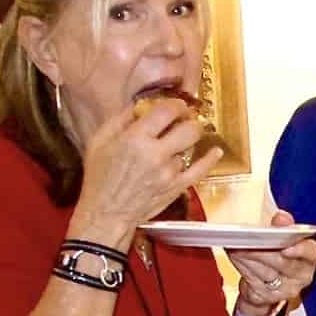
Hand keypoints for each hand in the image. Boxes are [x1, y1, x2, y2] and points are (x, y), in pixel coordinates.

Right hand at [74, 98, 222, 238]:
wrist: (107, 212)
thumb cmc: (100, 176)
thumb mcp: (100, 140)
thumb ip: (122, 118)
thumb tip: (142, 103)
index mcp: (136, 138)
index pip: (167, 111)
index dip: (176, 104)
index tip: (177, 104)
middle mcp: (156, 154)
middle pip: (188, 128)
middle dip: (189, 119)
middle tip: (185, 118)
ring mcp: (170, 172)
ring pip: (188, 149)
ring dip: (183, 144)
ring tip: (173, 144)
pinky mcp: (177, 187)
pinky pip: (200, 170)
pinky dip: (210, 159)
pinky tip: (216, 151)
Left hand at [227, 210, 315, 314]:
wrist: (268, 284)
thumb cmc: (278, 255)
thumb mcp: (284, 237)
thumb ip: (284, 226)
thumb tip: (281, 218)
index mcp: (310, 256)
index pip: (310, 251)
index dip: (299, 249)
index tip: (286, 247)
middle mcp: (302, 275)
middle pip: (283, 263)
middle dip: (263, 249)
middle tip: (248, 238)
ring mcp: (285, 289)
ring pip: (265, 272)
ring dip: (248, 256)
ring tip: (236, 244)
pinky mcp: (267, 297)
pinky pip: (252, 281)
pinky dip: (242, 266)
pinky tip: (235, 255)